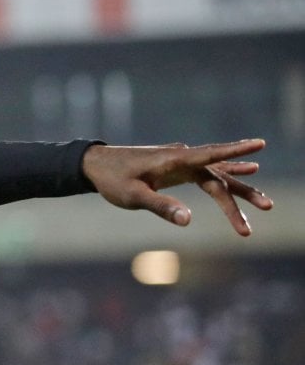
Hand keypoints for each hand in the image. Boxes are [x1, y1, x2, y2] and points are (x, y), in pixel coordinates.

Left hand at [81, 139, 273, 235]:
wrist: (96, 165)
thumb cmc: (112, 180)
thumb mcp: (133, 197)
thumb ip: (161, 207)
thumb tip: (188, 220)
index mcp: (173, 160)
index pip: (211, 155)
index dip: (236, 151)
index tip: (260, 144)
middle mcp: (182, 158)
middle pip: (219, 176)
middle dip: (243, 193)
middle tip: (268, 207)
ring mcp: (181, 162)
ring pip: (216, 176)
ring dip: (239, 190)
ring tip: (265, 204)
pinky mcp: (177, 168)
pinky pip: (207, 173)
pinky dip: (226, 177)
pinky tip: (247, 173)